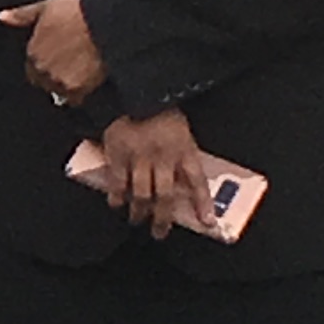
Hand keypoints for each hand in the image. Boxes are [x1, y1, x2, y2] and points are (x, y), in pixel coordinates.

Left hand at [0, 0, 106, 103]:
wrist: (105, 24)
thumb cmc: (77, 13)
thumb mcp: (46, 8)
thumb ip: (21, 15)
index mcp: (32, 52)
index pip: (32, 70)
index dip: (46, 65)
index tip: (59, 57)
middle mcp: (41, 69)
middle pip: (44, 82)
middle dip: (54, 76)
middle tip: (72, 63)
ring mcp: (57, 80)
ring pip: (58, 91)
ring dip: (66, 85)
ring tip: (81, 69)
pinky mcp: (76, 89)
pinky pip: (75, 99)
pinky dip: (80, 93)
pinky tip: (88, 79)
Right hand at [95, 108, 221, 235]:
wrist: (135, 91)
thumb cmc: (161, 111)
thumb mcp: (182, 131)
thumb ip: (183, 154)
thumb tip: (184, 181)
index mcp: (184, 149)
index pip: (197, 182)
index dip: (203, 204)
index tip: (208, 222)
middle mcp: (163, 156)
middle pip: (166, 195)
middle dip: (163, 218)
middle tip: (159, 232)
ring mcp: (140, 156)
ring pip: (142, 193)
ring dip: (139, 211)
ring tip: (136, 220)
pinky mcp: (118, 154)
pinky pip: (118, 181)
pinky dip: (117, 195)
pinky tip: (116, 203)